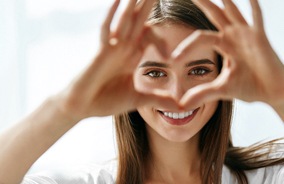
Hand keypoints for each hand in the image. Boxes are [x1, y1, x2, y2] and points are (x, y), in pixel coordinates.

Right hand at [55, 0, 179, 119]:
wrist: (82, 107)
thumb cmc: (105, 101)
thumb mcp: (138, 99)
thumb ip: (158, 100)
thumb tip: (181, 107)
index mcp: (132, 56)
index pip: (148, 36)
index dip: (160, 39)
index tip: (170, 56)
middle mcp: (123, 48)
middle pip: (138, 20)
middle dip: (148, 4)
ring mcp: (112, 48)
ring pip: (125, 20)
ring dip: (134, 3)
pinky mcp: (101, 52)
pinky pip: (106, 30)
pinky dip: (112, 15)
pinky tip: (119, 0)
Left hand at [173, 0, 283, 112]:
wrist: (272, 92)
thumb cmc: (250, 87)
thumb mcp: (221, 90)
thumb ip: (202, 93)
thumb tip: (181, 105)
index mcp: (223, 45)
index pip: (199, 38)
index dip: (185, 48)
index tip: (172, 60)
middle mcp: (233, 36)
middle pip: (214, 15)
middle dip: (202, 3)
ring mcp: (247, 35)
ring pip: (232, 11)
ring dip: (224, 0)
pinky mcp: (260, 38)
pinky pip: (256, 19)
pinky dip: (253, 7)